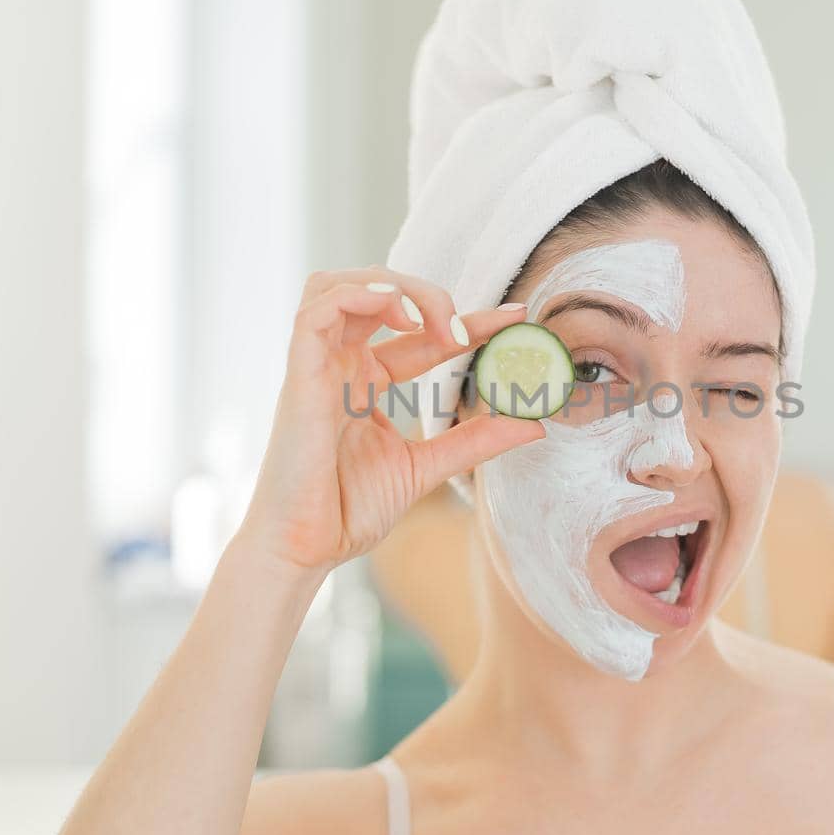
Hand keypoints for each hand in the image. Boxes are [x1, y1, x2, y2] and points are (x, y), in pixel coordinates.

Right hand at [231, 266, 543, 580]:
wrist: (305, 550)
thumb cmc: (347, 511)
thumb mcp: (427, 466)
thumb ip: (475, 440)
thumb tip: (534, 424)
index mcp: (366, 381)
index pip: (421, 334)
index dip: (469, 320)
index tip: (516, 318)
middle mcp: (341, 365)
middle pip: (379, 292)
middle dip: (429, 296)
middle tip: (466, 332)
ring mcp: (317, 366)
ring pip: (341, 284)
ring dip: (392, 286)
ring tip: (429, 319)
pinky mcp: (299, 375)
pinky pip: (315, 309)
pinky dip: (358, 295)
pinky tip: (399, 315)